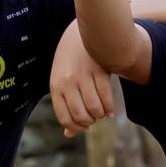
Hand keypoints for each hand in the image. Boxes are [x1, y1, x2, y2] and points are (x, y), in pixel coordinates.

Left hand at [50, 21, 114, 136]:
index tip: (83, 124)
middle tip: (94, 118)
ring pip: (95, 109)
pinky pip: (106, 97)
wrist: (83, 31)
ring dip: (100, 115)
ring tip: (102, 112)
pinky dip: (109, 108)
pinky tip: (110, 110)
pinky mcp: (99, 71)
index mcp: (56, 86)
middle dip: (90, 122)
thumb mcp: (62, 81)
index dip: (76, 127)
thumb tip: (68, 135)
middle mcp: (67, 82)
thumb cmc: (71, 61)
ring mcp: (83, 76)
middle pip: (81, 116)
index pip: (65, 118)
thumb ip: (65, 106)